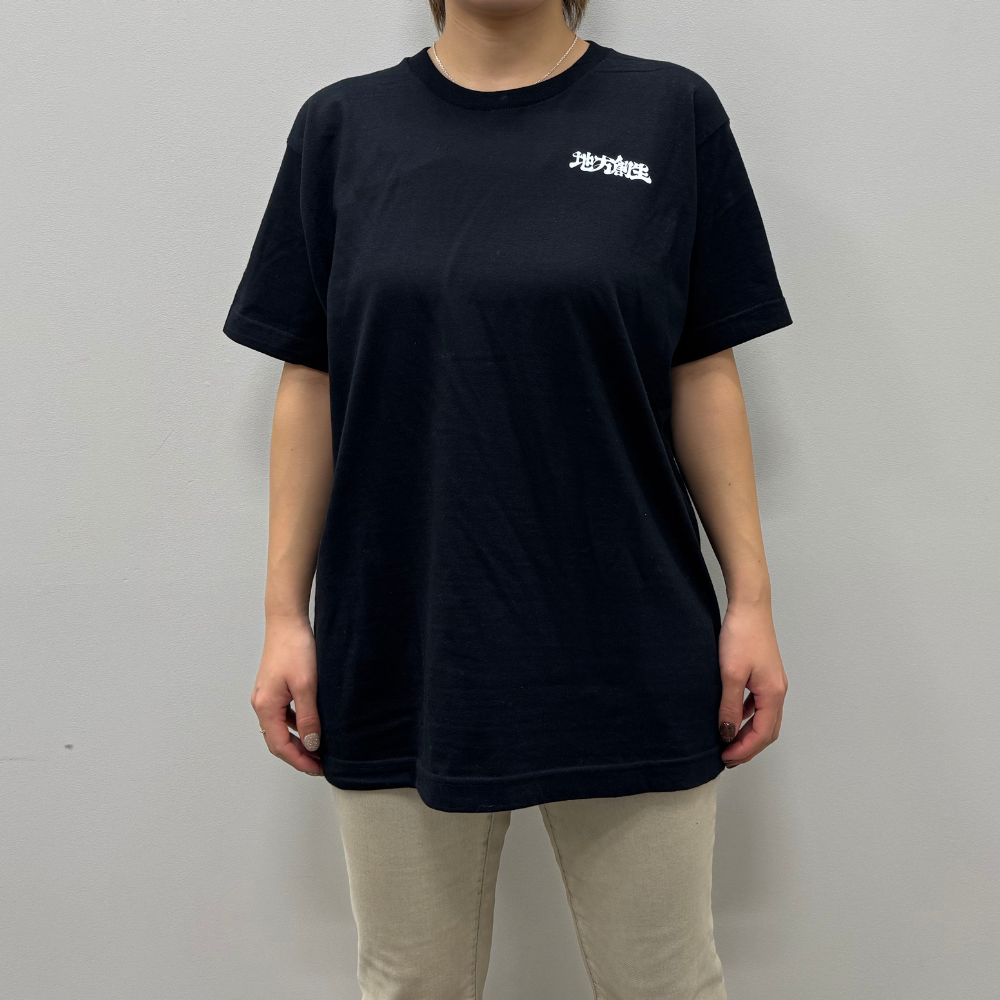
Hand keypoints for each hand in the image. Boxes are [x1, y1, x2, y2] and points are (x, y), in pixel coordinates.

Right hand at [250, 617, 323, 775]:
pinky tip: (311, 724)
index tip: (319, 769)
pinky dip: (296, 725)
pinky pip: (282, 715)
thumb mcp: (307, 686)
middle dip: (298, 755)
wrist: (287, 622)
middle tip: (321, 763)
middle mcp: (261, 704)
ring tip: (319, 748)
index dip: (300, 761)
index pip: (280, 746)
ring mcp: (266, 696)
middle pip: (277, 741)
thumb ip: (308, 717)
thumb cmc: (295, 649)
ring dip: (298, 741)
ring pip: (280, 728)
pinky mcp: (273, 688)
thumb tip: (312, 745)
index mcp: (266, 707)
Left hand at [717, 601, 787, 766]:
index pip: (762, 734)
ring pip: (764, 718)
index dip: (744, 750)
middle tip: (727, 757)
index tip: (725, 758)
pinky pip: (759, 704)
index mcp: (773, 694)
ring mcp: (773, 682)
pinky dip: (748, 716)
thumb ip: (729, 706)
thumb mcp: (730, 674)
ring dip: (748, 732)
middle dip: (749, 747)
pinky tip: (733, 714)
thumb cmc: (741, 636)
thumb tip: (727, 734)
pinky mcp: (765, 673)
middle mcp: (778, 691)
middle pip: (768, 730)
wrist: (749, 606)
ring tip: (728, 741)